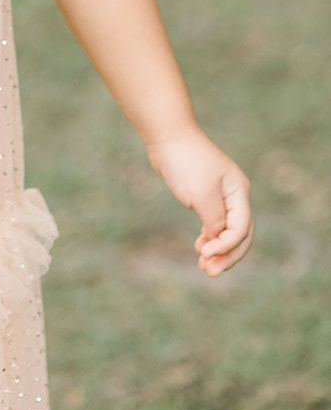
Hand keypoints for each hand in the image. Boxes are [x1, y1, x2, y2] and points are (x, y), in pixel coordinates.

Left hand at [146, 124, 253, 276]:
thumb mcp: (201, 193)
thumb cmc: (186, 162)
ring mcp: (221, 196)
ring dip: (218, 251)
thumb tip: (219, 240)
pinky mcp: (205, 196)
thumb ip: (215, 219)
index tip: (204, 254)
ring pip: (227, 231)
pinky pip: (214, 224)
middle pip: (240, 234)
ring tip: (203, 267)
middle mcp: (235, 195)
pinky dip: (210, 238)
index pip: (241, 229)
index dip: (227, 247)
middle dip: (227, 256)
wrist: (167, 136)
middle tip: (209, 273)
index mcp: (239, 192)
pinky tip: (200, 247)